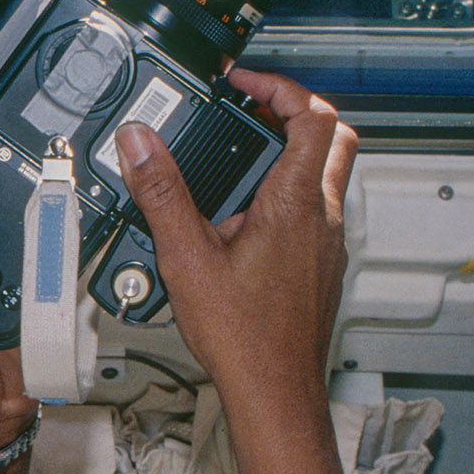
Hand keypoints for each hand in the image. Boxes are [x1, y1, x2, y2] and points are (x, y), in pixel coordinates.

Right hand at [113, 68, 357, 402]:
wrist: (276, 389)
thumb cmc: (244, 335)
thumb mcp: (186, 258)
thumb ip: (162, 194)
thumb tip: (140, 144)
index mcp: (295, 202)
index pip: (312, 116)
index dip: (280, 87)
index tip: (244, 84)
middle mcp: (322, 216)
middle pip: (333, 136)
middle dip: (294, 112)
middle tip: (252, 111)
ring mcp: (328, 242)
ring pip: (327, 173)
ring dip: (293, 152)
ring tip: (242, 159)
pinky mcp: (323, 264)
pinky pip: (316, 209)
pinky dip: (289, 193)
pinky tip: (246, 218)